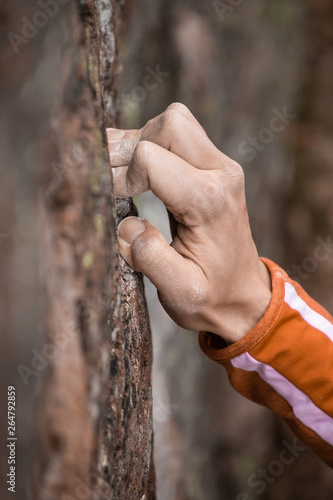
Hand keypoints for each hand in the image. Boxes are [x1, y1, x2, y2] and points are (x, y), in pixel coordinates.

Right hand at [107, 103, 270, 343]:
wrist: (243, 295)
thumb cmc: (213, 296)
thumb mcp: (181, 292)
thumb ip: (150, 258)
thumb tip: (125, 224)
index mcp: (209, 202)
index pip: (152, 159)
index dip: (122, 177)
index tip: (115, 202)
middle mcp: (221, 174)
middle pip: (169, 124)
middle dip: (132, 147)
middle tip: (115, 181)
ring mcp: (221, 167)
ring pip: (174, 122)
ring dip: (142, 143)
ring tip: (124, 176)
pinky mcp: (215, 168)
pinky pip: (180, 135)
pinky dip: (152, 146)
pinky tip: (137, 173)